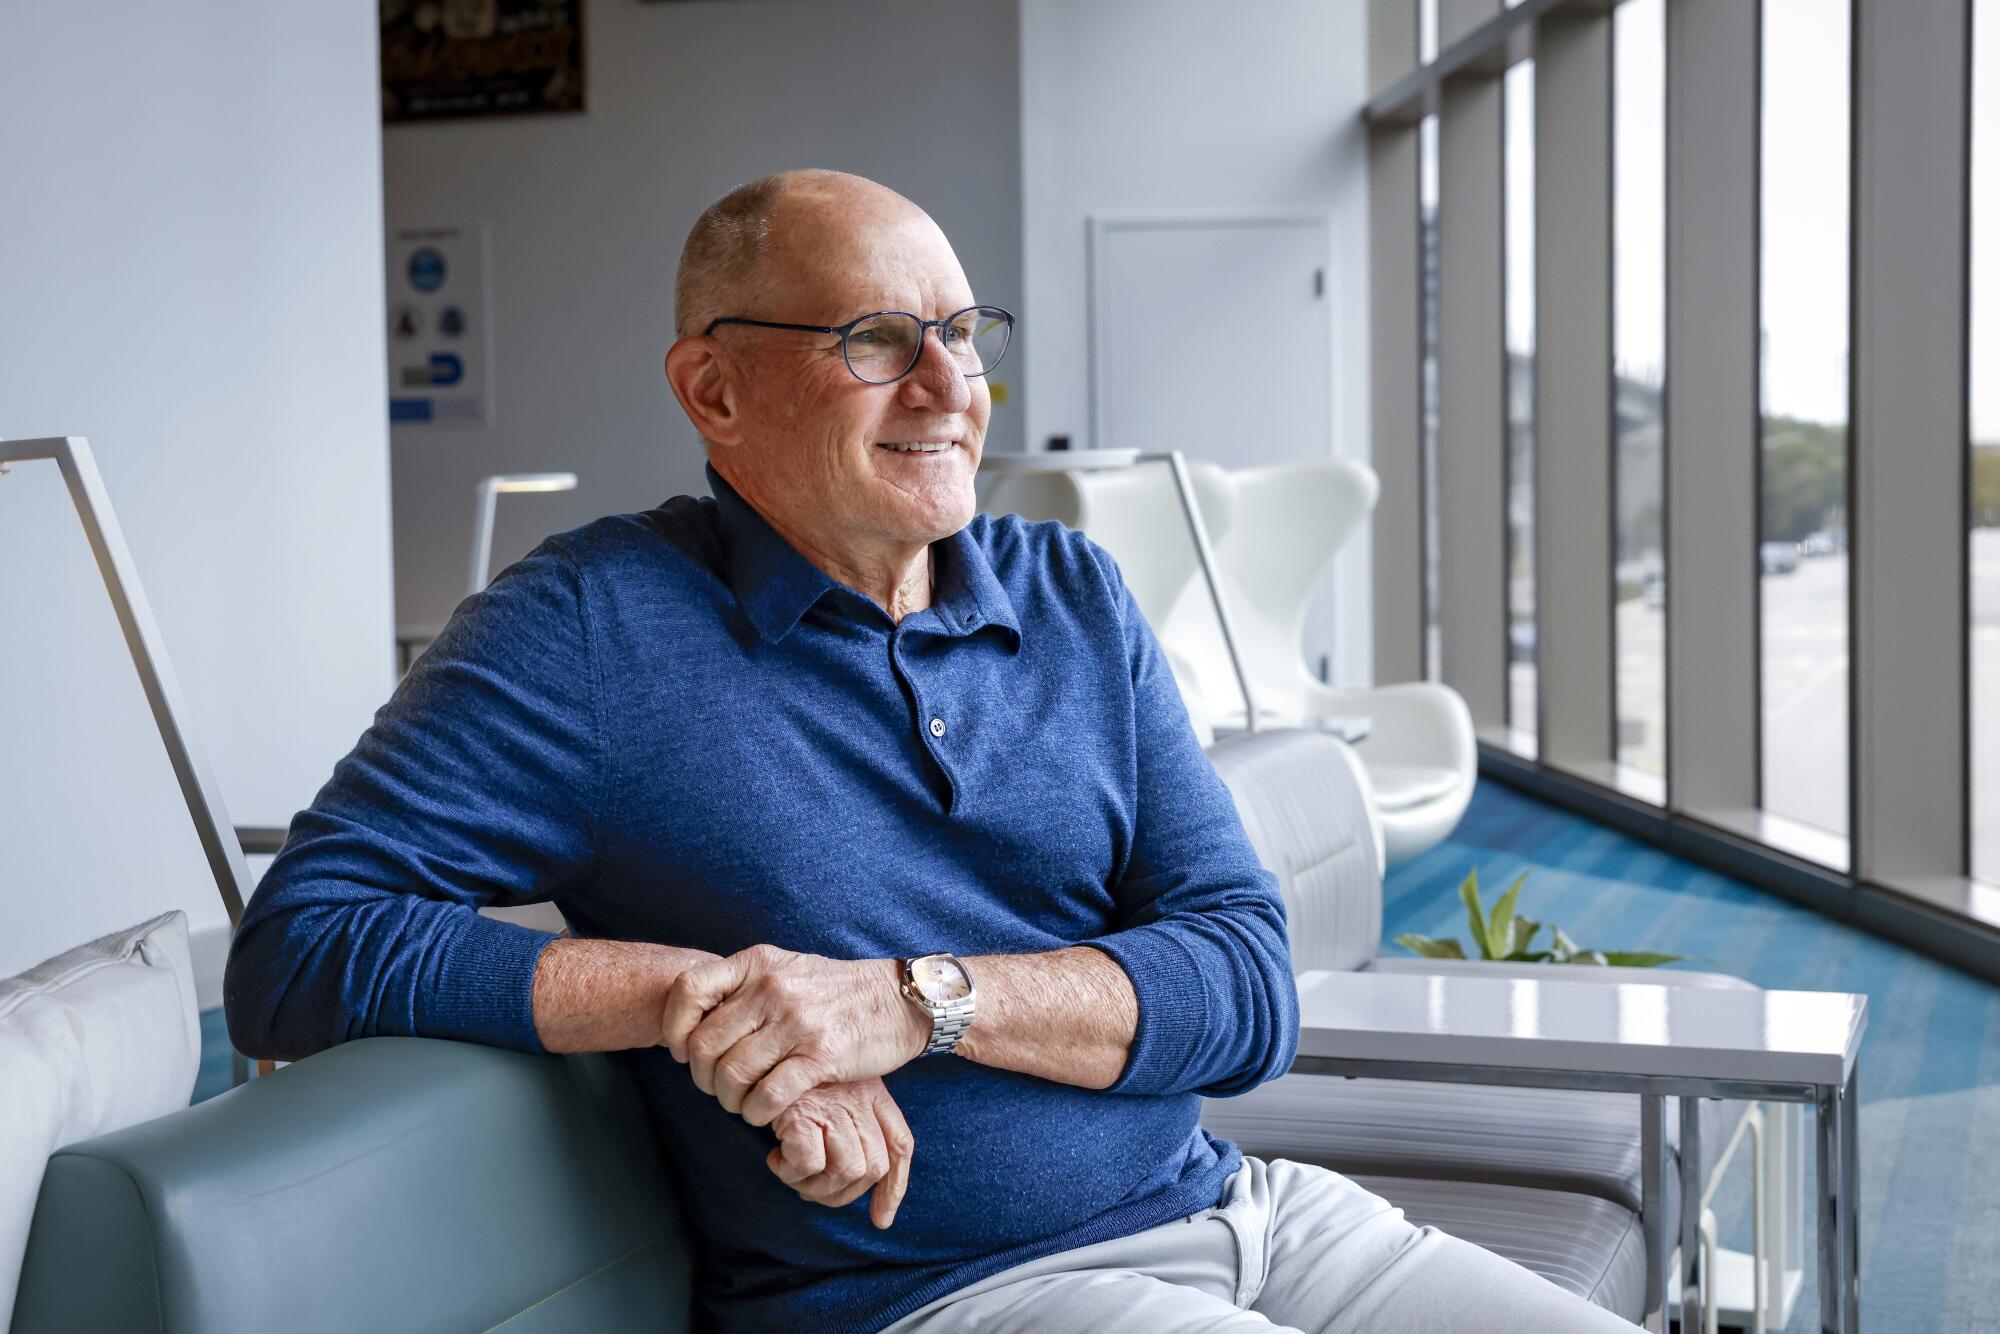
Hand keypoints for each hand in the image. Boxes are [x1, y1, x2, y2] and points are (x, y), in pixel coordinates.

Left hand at [661, 943, 928, 1126]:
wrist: (898, 1000)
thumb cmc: (834, 992)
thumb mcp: (784, 969)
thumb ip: (741, 987)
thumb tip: (691, 1023)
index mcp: (757, 964)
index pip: (688, 991)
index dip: (673, 1028)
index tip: (682, 1049)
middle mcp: (772, 989)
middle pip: (704, 1046)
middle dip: (703, 1078)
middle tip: (718, 1087)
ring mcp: (797, 1022)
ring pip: (731, 1076)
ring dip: (729, 1101)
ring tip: (742, 1103)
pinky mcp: (821, 1056)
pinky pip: (768, 1096)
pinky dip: (756, 1113)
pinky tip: (764, 1113)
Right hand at [766, 1077, 914, 1228]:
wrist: (758, 1059)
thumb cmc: (791, 1090)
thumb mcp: (831, 1107)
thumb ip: (856, 1145)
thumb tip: (882, 1220)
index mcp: (872, 1093)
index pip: (899, 1144)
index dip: (893, 1189)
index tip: (880, 1218)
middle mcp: (860, 1098)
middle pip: (874, 1167)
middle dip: (840, 1193)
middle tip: (808, 1185)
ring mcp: (834, 1106)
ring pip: (847, 1170)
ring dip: (814, 1186)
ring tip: (791, 1172)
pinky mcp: (802, 1112)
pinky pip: (810, 1164)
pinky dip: (790, 1173)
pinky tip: (776, 1158)